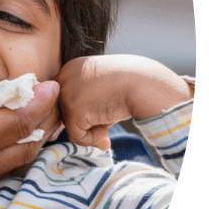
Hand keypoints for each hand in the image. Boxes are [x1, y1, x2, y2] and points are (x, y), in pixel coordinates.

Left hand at [57, 55, 191, 148]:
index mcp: (71, 68)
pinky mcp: (73, 108)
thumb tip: (74, 131)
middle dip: (84, 123)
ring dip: (89, 130)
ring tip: (108, 124)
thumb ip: (86, 104)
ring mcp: (66, 92)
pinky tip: (107, 134)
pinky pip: (76, 136)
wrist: (146, 84)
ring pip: (67, 125)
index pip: (64, 99)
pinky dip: (92, 140)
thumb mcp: (103, 89)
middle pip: (62, 112)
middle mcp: (64, 76)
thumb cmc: (132, 87)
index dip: (83, 112)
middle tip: (104, 127)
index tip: (101, 114)